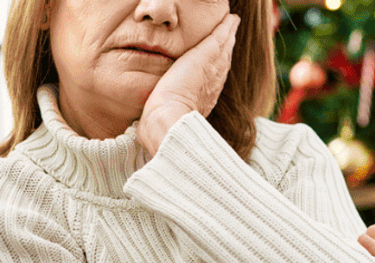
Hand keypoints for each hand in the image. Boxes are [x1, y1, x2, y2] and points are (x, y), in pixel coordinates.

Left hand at [137, 13, 239, 155]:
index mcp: (202, 99)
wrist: (168, 123)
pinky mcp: (206, 56)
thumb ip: (156, 120)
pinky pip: (220, 36)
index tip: (218, 61)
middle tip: (231, 34)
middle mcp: (212, 85)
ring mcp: (212, 70)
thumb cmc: (161, 128)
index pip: (211, 79)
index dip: (215, 68)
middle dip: (227, 47)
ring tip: (232, 23)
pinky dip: (227, 27)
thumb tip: (141, 132)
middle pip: (223, 61)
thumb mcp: (160, 122)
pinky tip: (230, 18)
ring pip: (224, 48)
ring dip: (229, 35)